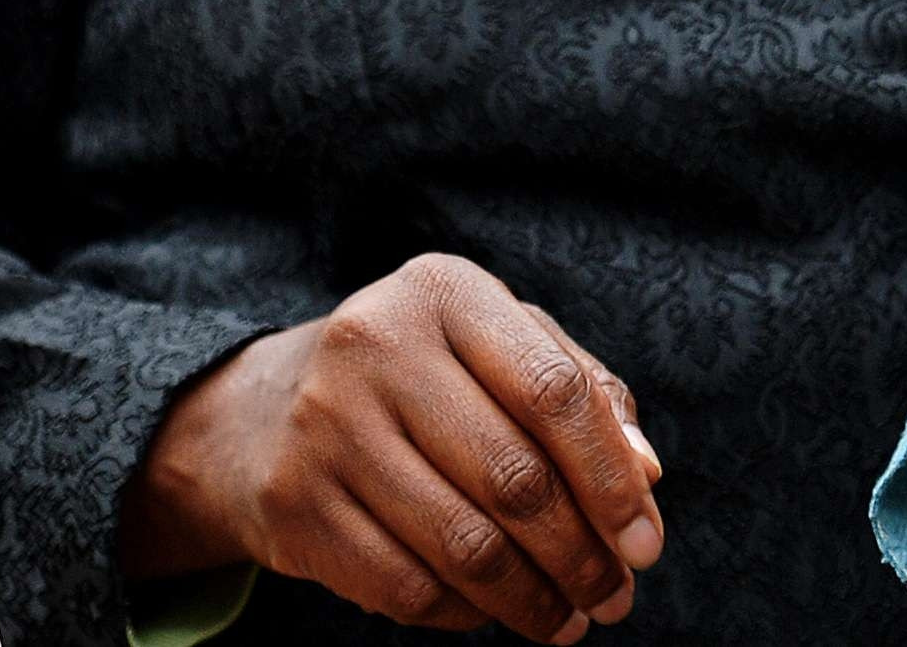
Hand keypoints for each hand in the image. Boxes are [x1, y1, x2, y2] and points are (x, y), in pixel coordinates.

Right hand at [117, 254, 662, 639]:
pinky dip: (464, 614)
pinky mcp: (293, 506)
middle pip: (514, 478)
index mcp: (444, 292)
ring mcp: (325, 427)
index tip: (645, 541)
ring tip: (570, 620)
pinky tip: (493, 612)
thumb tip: (646, 471)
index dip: (611, 477)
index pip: (554, 391)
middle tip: (616, 596)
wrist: (260, 413)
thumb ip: (581, 391)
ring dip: (532, 600)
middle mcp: (375, 346)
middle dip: (581, 554)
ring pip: (463, 546)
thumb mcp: (495, 347)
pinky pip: (405, 587)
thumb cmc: (420, 377)